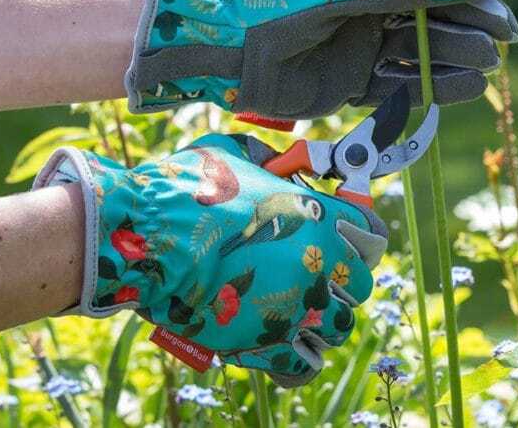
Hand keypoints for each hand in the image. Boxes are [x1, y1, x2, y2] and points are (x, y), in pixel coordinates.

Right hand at [34, 132, 386, 385]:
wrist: (145, 238)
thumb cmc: (183, 191)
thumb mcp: (231, 154)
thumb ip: (264, 158)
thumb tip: (276, 160)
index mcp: (315, 214)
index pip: (372, 237)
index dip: (361, 243)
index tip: (346, 247)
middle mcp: (316, 260)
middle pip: (358, 285)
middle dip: (340, 285)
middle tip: (316, 282)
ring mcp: (296, 303)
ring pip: (338, 327)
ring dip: (323, 323)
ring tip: (299, 317)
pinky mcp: (269, 341)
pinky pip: (305, 364)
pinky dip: (299, 361)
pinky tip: (287, 353)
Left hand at [124, 0, 517, 115]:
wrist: (225, 51)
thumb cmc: (278, 0)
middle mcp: (374, 2)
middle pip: (440, 7)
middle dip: (476, 17)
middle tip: (505, 33)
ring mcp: (367, 42)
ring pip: (427, 47)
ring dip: (459, 53)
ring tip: (485, 65)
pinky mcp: (357, 82)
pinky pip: (406, 84)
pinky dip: (436, 86)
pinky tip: (467, 88)